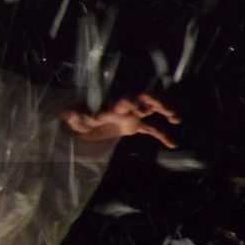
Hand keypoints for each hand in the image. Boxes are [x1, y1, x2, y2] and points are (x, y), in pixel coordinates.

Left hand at [62, 93, 179, 147]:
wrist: (82, 124)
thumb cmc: (77, 119)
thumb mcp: (74, 119)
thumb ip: (74, 116)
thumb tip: (69, 113)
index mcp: (110, 106)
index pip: (121, 102)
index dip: (127, 103)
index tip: (131, 105)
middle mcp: (124, 108)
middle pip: (141, 100)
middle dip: (151, 101)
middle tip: (160, 107)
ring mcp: (131, 116)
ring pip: (151, 111)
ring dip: (163, 112)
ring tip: (175, 118)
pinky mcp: (134, 127)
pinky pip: (151, 130)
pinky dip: (162, 136)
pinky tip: (173, 144)